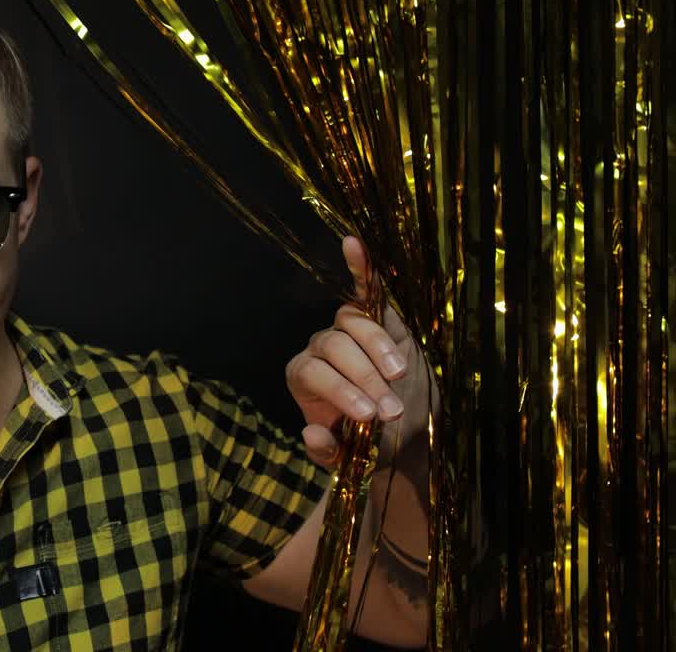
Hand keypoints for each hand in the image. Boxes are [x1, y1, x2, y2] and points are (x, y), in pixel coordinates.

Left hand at [286, 236, 433, 468]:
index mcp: (304, 377)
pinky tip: (351, 243)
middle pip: (335, 347)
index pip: (316, 374)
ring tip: (398, 376)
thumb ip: (325, 451)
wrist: (392, 436)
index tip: (369, 416)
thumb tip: (311, 434)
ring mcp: (347, 330)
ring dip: (377, 347)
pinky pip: (366, 290)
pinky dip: (360, 267)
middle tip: (391, 411)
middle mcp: (320, 348)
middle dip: (364, 378)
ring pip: (353, 323)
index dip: (341, 391)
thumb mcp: (342, 458)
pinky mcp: (377, 319)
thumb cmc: (362, 444)